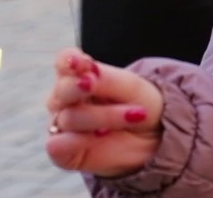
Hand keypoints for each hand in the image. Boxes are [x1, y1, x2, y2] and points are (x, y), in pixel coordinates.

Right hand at [45, 48, 164, 177]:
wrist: (156, 138)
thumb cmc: (140, 105)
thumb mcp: (131, 87)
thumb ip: (106, 79)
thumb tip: (85, 75)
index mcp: (79, 76)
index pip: (65, 62)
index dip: (68, 60)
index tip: (80, 61)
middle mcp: (65, 100)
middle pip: (63, 89)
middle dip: (79, 87)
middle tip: (93, 83)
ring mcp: (63, 126)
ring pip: (68, 118)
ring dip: (102, 116)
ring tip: (132, 116)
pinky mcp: (64, 153)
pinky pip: (57, 146)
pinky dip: (78, 140)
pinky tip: (101, 135)